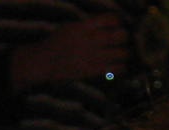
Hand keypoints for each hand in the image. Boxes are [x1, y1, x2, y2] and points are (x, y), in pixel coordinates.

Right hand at [9, 11, 128, 89]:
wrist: (45, 61)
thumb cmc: (58, 42)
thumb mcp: (70, 27)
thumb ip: (87, 25)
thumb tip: (106, 22)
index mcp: (83, 27)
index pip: (108, 20)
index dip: (116, 21)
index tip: (117, 23)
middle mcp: (89, 40)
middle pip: (117, 36)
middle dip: (123, 36)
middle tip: (123, 38)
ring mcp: (91, 56)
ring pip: (118, 53)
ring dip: (124, 53)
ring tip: (124, 53)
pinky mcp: (91, 70)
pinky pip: (112, 68)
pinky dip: (120, 67)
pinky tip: (121, 66)